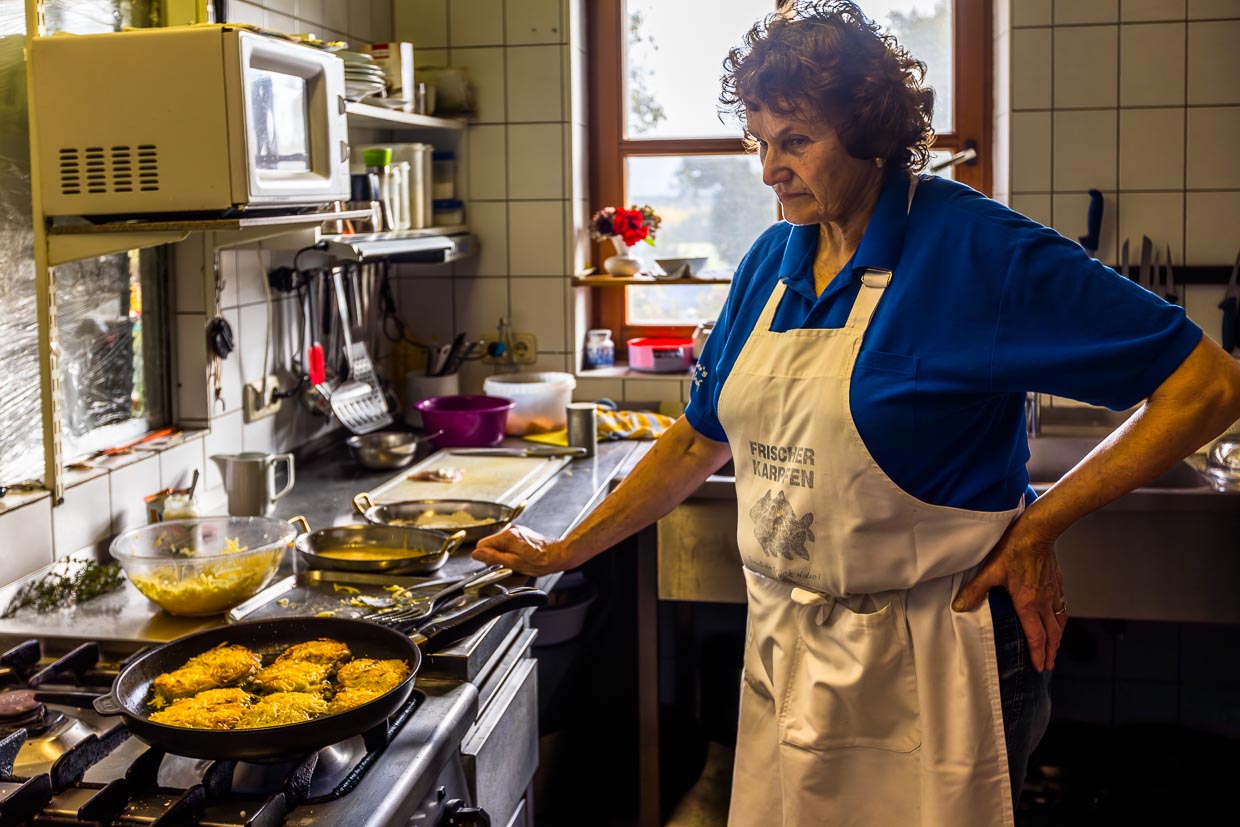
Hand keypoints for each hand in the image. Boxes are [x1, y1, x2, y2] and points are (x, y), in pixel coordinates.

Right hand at [471, 525, 572, 575]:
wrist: (558, 555)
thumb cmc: (540, 561)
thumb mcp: (513, 563)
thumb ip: (492, 558)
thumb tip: (476, 554)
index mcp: (506, 536)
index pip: (482, 544)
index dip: (485, 556)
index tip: (493, 564)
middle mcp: (510, 530)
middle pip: (490, 544)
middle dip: (494, 555)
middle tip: (508, 564)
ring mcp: (516, 531)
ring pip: (499, 544)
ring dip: (503, 554)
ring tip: (516, 561)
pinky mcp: (521, 535)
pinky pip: (507, 543)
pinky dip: (510, 551)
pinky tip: (520, 557)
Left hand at [951, 517, 1066, 671]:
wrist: (1038, 531)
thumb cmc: (1015, 549)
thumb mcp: (990, 570)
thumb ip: (975, 590)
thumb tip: (959, 606)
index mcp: (1029, 603)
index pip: (1036, 636)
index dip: (1038, 653)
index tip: (1040, 666)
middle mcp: (1044, 602)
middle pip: (1051, 634)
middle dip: (1050, 651)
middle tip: (1049, 665)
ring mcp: (1053, 593)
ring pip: (1059, 622)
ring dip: (1058, 638)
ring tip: (1055, 647)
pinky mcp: (1057, 583)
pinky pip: (1062, 607)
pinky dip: (1061, 619)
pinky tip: (1058, 618)